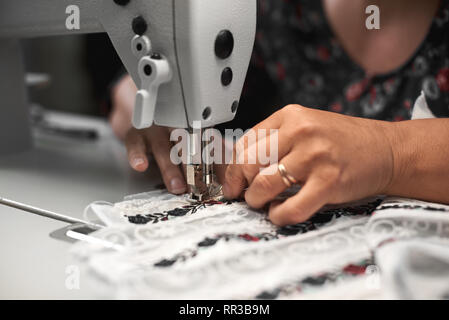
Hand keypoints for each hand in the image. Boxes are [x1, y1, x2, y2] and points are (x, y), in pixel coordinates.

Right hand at [109, 75, 226, 193]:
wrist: (147, 109)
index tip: (218, 180)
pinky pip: (134, 143)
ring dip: (170, 168)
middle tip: (200, 185)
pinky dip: (137, 155)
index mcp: (194, 126)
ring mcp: (155, 129)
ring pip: (163, 147)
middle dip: (194, 167)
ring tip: (177, 186)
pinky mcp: (135, 134)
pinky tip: (141, 166)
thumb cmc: (176, 130)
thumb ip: (214, 156)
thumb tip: (231, 175)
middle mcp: (175, 125)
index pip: (207, 144)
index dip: (213, 162)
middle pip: (186, 146)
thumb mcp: (197, 138)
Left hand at [223, 105, 394, 225]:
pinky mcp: (329, 182)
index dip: (231, 168)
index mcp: (291, 115)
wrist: (387, 149)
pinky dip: (278, 216)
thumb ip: (275, 140)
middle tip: (245, 195)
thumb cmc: (342, 141)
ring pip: (264, 185)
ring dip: (256, 200)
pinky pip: (290, 208)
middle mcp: (301, 132)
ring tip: (263, 203)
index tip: (232, 183)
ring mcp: (315, 156)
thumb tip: (239, 168)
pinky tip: (279, 213)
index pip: (244, 143)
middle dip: (240, 185)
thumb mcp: (306, 127)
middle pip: (248, 163)